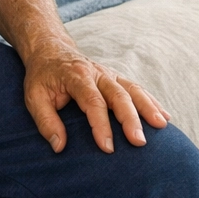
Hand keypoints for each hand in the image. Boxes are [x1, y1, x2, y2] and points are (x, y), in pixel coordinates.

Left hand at [22, 40, 170, 153]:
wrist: (50, 49)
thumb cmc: (42, 77)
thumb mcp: (34, 97)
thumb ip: (45, 121)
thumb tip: (59, 146)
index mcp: (76, 76)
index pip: (92, 101)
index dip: (101, 125)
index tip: (107, 148)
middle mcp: (97, 73)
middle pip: (118, 95)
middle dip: (131, 119)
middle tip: (139, 142)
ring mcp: (109, 73)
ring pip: (133, 89)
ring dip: (148, 107)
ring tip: (162, 126)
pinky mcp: (116, 77)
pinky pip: (137, 88)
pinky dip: (152, 102)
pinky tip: (164, 116)